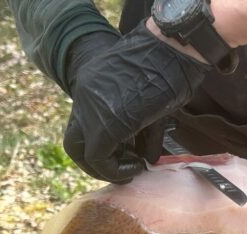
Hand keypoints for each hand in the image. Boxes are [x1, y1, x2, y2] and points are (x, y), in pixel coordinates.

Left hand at [63, 20, 209, 182]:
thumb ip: (144, 132)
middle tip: (121, 169)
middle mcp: (84, 96)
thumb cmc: (171, 68)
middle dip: (95, 164)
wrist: (173, 51)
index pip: (84, 125)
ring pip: (81, 153)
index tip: (129, 154)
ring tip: (133, 166)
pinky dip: (116, 170)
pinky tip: (137, 166)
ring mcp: (92, 109)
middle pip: (73, 143)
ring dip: (107, 169)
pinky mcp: (106, 124)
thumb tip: (147, 159)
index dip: (102, 147)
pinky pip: (99, 158)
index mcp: (91, 85)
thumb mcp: (149, 100)